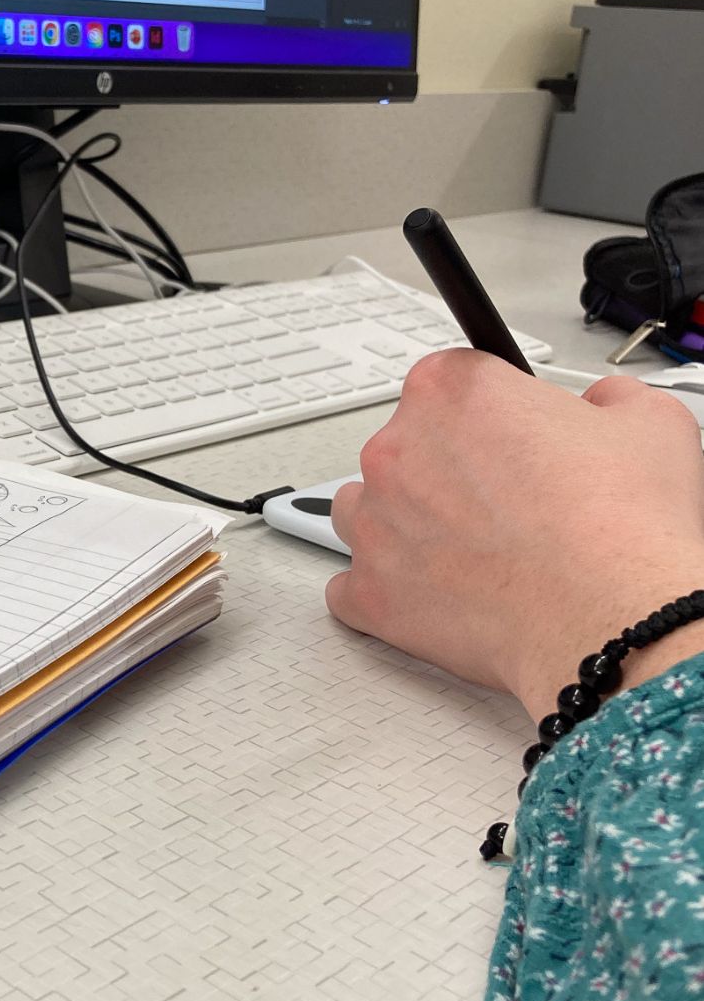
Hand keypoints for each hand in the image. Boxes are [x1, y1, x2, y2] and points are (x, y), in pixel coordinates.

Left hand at [326, 351, 703, 720]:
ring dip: (401, 524)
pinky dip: (386, 592)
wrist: (609, 617)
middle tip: (502, 504)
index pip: (447, 382)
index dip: (483, 412)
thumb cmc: (622, 528)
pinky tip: (430, 597)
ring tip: (462, 549)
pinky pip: (351, 587)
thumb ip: (609, 398)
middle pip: (402, 446)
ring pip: (365, 510)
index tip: (506, 436)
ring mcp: (374, 523)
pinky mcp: (369, 591)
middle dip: (444, 471)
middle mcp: (395, 450)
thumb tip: (601, 404)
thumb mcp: (648, 423)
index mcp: (450, 392)